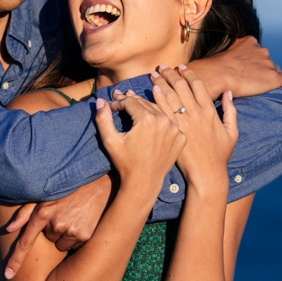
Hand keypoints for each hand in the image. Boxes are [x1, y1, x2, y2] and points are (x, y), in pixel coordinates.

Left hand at [1, 172, 112, 278]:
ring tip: (75, 216)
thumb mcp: (46, 194)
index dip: (15, 259)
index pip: (25, 241)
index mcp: (43, 212)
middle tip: (65, 213)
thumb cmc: (70, 187)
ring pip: (62, 245)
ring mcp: (71, 230)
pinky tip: (84, 221)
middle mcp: (56, 223)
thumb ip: (26, 211)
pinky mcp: (85, 236)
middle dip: (55, 229)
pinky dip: (78, 237)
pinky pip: (75, 246)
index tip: (8, 274)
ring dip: (66, 234)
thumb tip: (9, 229)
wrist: (100, 184)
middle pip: (49, 240)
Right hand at [95, 90, 184, 204]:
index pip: (130, 102)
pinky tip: (150, 118)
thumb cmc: (126, 163)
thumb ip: (103, 119)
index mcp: (147, 119)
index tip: (111, 105)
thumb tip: (100, 101)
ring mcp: (175, 129)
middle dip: (130, 101)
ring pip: (157, 110)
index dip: (118, 101)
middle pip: (144, 103)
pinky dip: (159, 119)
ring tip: (133, 104)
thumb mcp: (110, 141)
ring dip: (145, 107)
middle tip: (119, 97)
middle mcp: (164, 121)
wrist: (144, 183)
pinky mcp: (181, 137)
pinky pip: (168, 122)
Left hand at [151, 68, 237, 193]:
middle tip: (163, 66)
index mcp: (210, 111)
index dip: (188, 73)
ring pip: (170, 94)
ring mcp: (184, 121)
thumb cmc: (220, 155)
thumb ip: (231, 111)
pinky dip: (158, 98)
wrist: (207, 174)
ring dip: (162, 82)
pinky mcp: (173, 130)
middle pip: (181, 85)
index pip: (197, 84)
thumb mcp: (231, 132)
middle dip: (171, 73)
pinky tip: (153, 90)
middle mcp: (196, 112)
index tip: (181, 67)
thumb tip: (228, 93)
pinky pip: (163, 109)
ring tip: (155, 73)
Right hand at [157, 35, 281, 96]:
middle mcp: (260, 50)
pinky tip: (277, 93)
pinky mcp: (273, 77)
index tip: (247, 74)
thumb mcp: (214, 59)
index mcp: (247, 42)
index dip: (252, 64)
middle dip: (261, 71)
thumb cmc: (210, 70)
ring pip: (275, 71)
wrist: (215, 78)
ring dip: (269, 80)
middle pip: (267, 61)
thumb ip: (216, 61)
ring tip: (259, 91)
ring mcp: (267, 63)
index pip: (257, 52)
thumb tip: (191, 67)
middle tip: (251, 84)